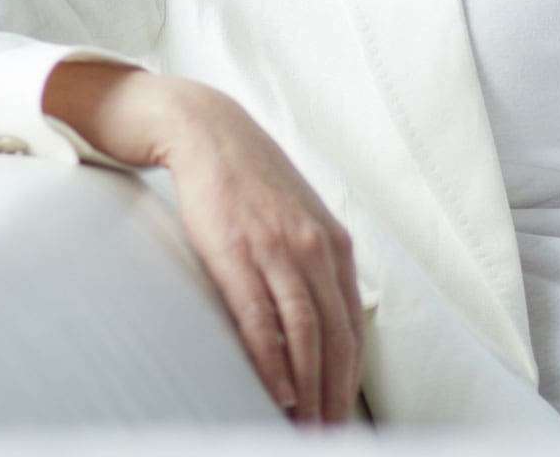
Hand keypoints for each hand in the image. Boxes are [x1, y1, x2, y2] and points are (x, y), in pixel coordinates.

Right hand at [159, 91, 363, 425]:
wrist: (207, 131)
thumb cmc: (249, 182)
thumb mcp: (298, 218)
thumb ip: (314, 264)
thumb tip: (322, 320)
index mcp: (334, 244)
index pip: (352, 327)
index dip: (349, 379)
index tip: (343, 416)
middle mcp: (315, 248)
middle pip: (336, 338)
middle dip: (334, 396)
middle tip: (328, 436)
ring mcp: (278, 249)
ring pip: (307, 334)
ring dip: (309, 390)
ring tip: (306, 429)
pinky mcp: (238, 252)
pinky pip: (262, 319)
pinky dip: (274, 362)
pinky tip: (279, 392)